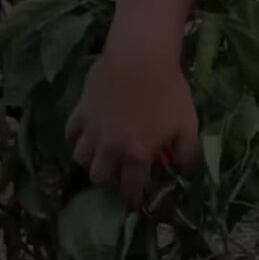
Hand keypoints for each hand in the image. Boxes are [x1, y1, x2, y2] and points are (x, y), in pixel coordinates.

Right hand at [65, 48, 197, 205]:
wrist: (140, 59)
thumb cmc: (168, 92)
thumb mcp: (188, 125)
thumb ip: (187, 152)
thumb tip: (180, 167)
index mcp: (137, 155)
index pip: (131, 187)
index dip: (132, 197)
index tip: (134, 200)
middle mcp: (110, 148)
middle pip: (100, 177)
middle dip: (109, 182)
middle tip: (118, 177)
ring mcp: (92, 130)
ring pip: (80, 159)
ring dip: (90, 163)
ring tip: (100, 159)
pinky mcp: (80, 111)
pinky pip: (70, 134)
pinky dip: (74, 141)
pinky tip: (83, 139)